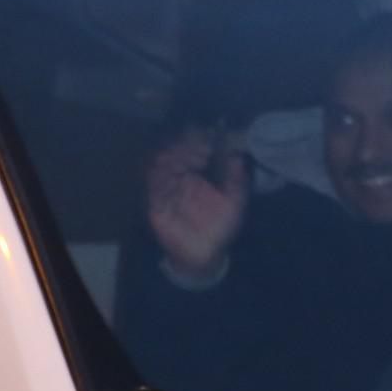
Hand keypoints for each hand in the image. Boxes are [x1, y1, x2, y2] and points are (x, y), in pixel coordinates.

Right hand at [147, 128, 248, 278]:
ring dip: (175, 160)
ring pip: (160, 168)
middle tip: (204, 150)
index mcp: (192, 175)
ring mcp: (164, 193)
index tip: (209, 136)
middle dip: (185, 148)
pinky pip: (154, 191)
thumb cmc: (219, 227)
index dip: (193, 139)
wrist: (207, 254)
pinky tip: (179, 179)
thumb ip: (236, 180)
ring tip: (194, 161)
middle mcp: (176, 180)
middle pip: (170, 154)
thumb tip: (236, 156)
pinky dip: (164, 181)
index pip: (186, 150)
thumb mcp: (234, 202)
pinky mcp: (156, 208)